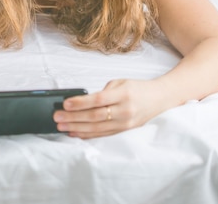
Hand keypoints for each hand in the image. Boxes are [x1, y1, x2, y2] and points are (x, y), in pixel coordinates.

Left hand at [53, 79, 170, 138]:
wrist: (160, 98)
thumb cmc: (137, 88)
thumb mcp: (121, 83)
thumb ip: (103, 92)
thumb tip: (82, 102)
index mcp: (124, 94)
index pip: (98, 100)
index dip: (81, 103)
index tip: (65, 103)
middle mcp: (125, 110)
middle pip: (95, 116)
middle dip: (73, 117)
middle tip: (57, 117)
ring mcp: (125, 123)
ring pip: (97, 128)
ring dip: (76, 128)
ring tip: (61, 126)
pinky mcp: (124, 131)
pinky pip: (102, 134)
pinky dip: (87, 134)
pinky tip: (75, 133)